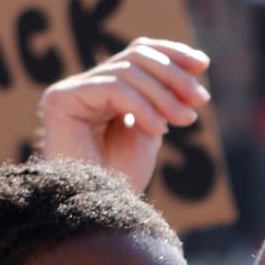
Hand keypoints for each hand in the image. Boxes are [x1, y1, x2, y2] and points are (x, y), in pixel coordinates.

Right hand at [39, 38, 211, 193]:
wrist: (99, 210)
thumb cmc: (124, 177)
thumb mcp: (153, 127)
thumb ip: (165, 96)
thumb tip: (196, 62)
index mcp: (105, 90)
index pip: (138, 53)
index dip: (171, 53)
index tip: (203, 64)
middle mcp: (84, 86)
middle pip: (135, 58)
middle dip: (173, 75)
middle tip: (200, 99)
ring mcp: (69, 92)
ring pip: (127, 71)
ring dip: (163, 95)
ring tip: (186, 120)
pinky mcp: (60, 99)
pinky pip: (111, 87)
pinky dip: (141, 106)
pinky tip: (158, 129)